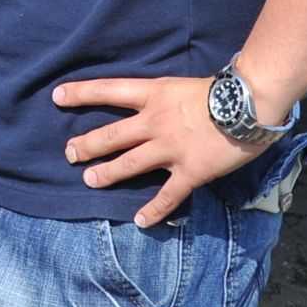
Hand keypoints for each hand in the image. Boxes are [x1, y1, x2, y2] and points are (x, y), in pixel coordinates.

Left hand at [52, 75, 268, 228]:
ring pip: (129, 164)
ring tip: (89, 181)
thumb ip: (166, 97)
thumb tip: (156, 103)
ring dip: (107, 173)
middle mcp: (155, 122)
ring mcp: (170, 148)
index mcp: (154, 94)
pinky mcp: (190, 171)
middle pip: (111, 134)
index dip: (81, 93)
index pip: (108, 90)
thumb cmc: (224, 89)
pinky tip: (141, 222)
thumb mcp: (183, 84)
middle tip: (69, 153)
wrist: (249, 103)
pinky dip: (153, 210)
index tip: (57, 96)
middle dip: (87, 145)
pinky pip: (167, 195)